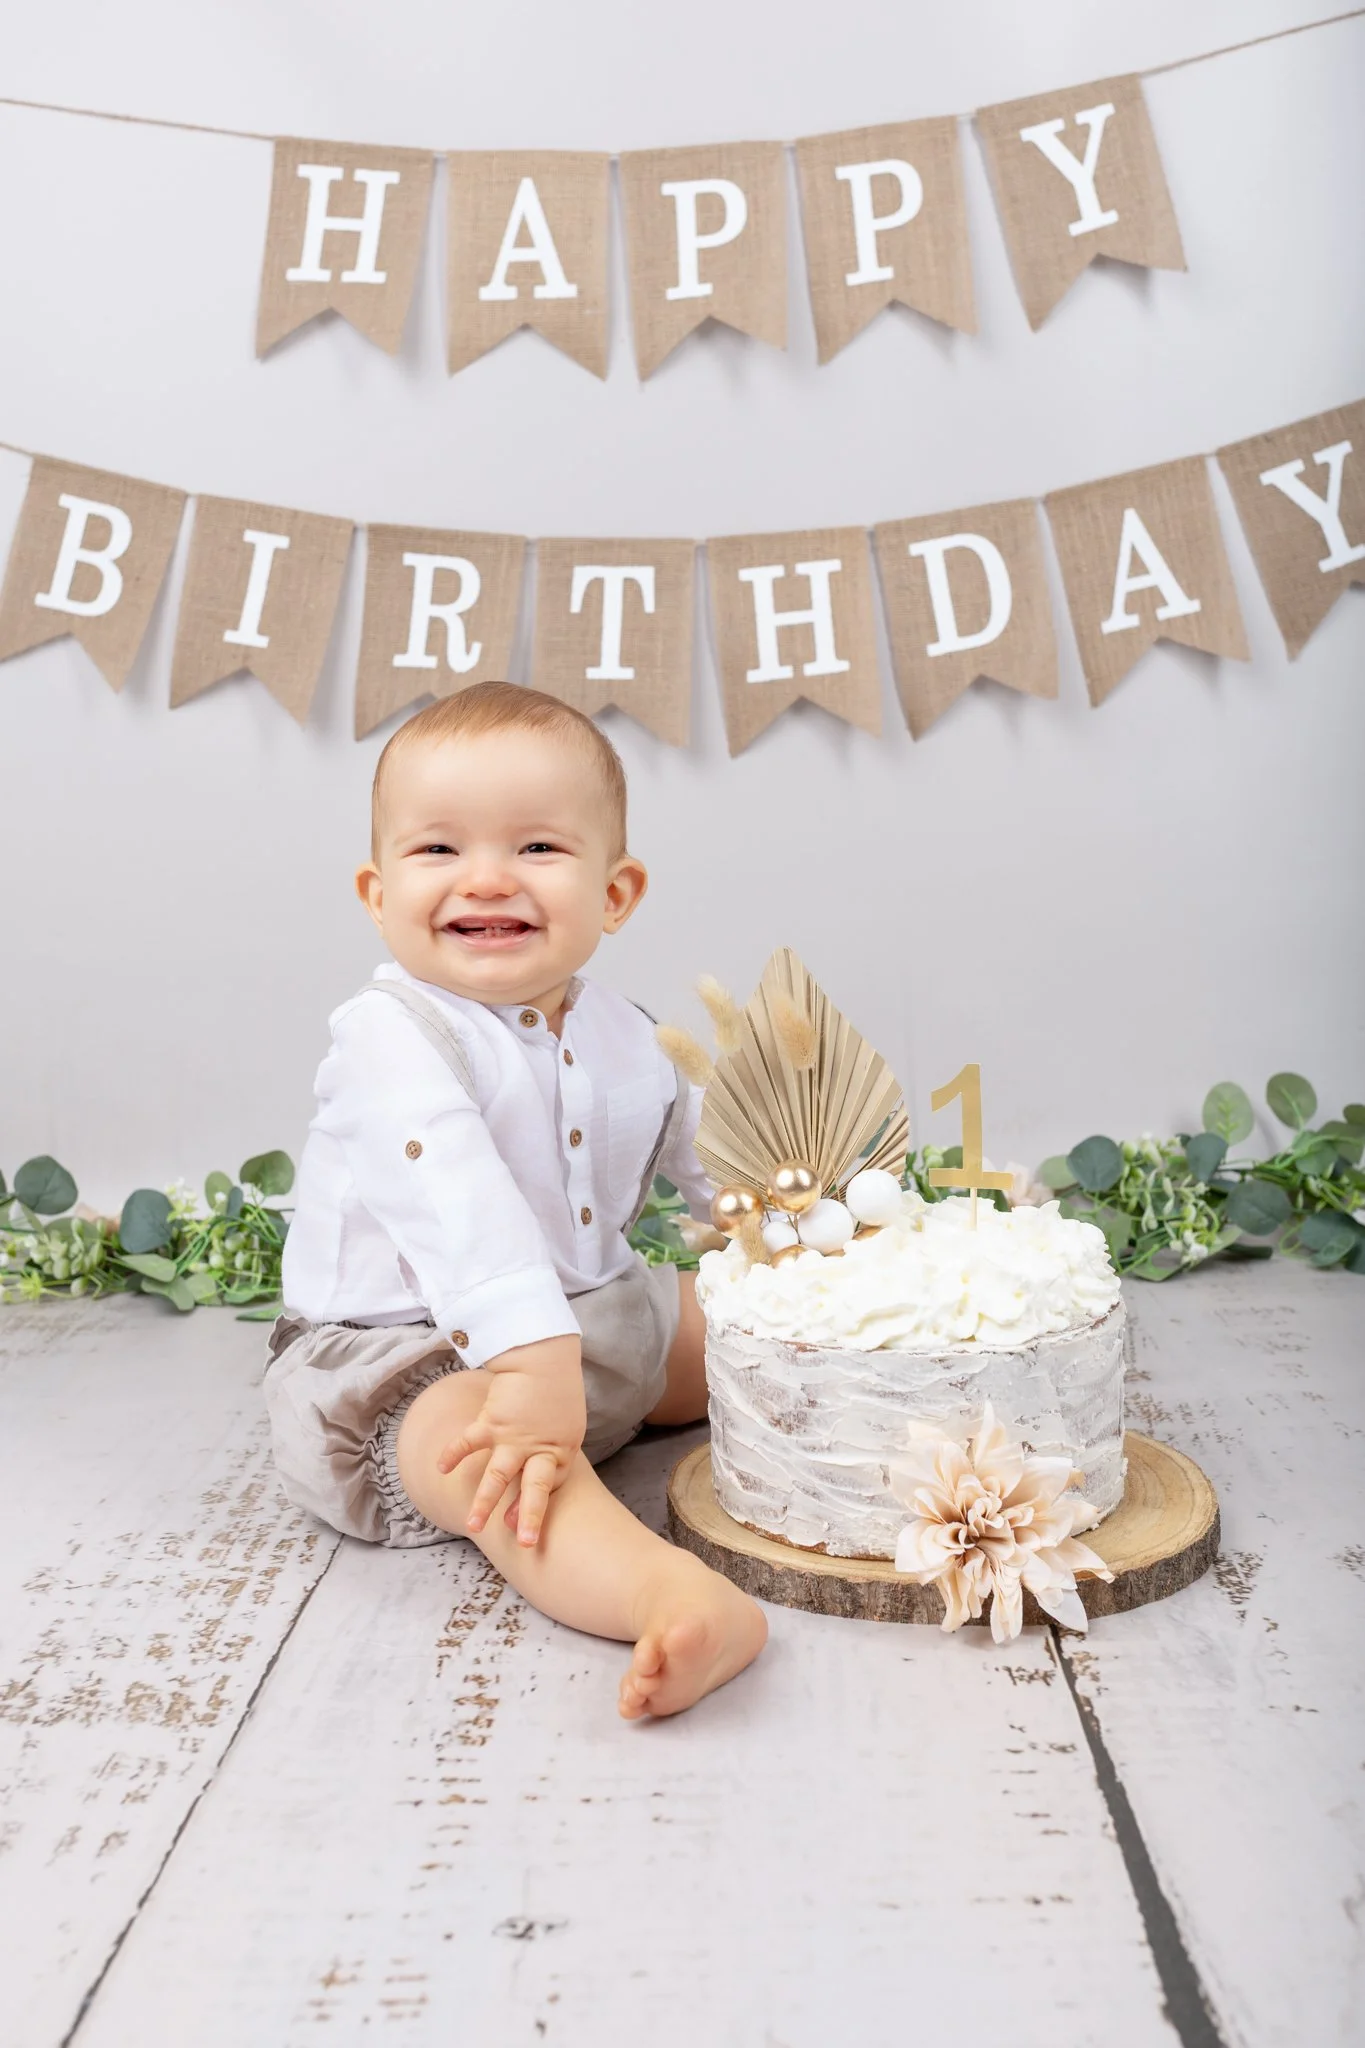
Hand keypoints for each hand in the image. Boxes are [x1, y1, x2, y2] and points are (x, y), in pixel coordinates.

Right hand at [436, 1335, 584, 1547]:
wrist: (544, 1357)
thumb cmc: (557, 1391)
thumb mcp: (566, 1424)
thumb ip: (553, 1448)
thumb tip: (537, 1468)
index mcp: (559, 1450)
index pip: (548, 1486)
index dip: (534, 1508)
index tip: (520, 1531)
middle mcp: (538, 1448)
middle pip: (534, 1488)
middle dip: (527, 1516)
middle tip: (523, 1543)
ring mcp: (513, 1436)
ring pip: (498, 1475)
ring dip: (484, 1502)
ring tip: (472, 1527)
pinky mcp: (492, 1422)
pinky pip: (469, 1441)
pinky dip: (453, 1453)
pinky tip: (440, 1468)